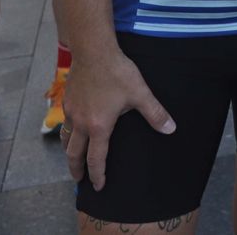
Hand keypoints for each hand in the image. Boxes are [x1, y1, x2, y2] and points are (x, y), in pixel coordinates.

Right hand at [62, 50, 175, 190]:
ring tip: (73, 158)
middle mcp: (81, 123)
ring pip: (66, 138)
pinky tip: (72, 130)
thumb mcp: (140, 94)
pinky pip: (65, 123)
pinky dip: (67, 133)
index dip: (97, 174)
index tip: (99, 186)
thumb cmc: (117, 73)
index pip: (96, 159)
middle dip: (76, 169)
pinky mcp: (68, 100)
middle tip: (78, 180)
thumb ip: (155, 114)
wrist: (93, 51)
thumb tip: (170, 129)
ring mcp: (72, 112)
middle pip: (74, 154)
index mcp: (99, 126)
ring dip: (69, 152)